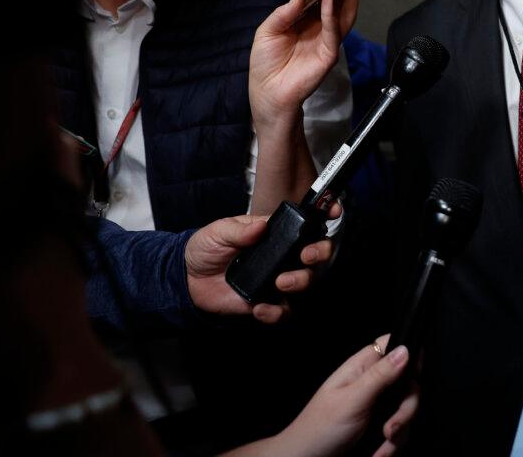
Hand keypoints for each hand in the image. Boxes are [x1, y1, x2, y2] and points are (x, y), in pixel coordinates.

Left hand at [184, 213, 337, 323]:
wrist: (187, 280)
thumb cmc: (205, 249)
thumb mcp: (219, 232)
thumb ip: (239, 229)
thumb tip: (260, 226)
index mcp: (275, 234)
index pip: (306, 224)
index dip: (326, 216)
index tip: (335, 211)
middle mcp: (283, 256)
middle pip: (316, 254)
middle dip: (319, 253)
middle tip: (305, 256)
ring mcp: (277, 280)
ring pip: (306, 281)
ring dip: (300, 281)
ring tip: (279, 282)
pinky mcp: (267, 303)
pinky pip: (283, 311)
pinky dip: (276, 311)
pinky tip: (259, 307)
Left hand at [250, 0, 360, 131]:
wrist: (267, 91)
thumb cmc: (265, 63)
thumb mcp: (267, 32)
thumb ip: (282, 14)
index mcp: (306, 24)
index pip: (322, 2)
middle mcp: (319, 31)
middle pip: (338, 6)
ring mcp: (326, 43)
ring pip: (342, 16)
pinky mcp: (328, 55)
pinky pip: (333, 32)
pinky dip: (332, 14)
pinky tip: (330, 0)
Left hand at [272, 335, 416, 456]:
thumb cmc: (320, 427)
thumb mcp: (352, 400)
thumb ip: (380, 376)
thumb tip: (406, 349)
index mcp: (363, 367)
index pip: (394, 345)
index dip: (411, 355)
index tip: (414, 378)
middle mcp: (373, 382)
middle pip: (408, 383)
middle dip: (405, 410)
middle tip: (390, 429)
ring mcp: (378, 404)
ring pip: (406, 409)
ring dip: (399, 433)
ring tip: (382, 447)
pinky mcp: (379, 424)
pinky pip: (400, 429)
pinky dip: (393, 444)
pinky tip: (379, 454)